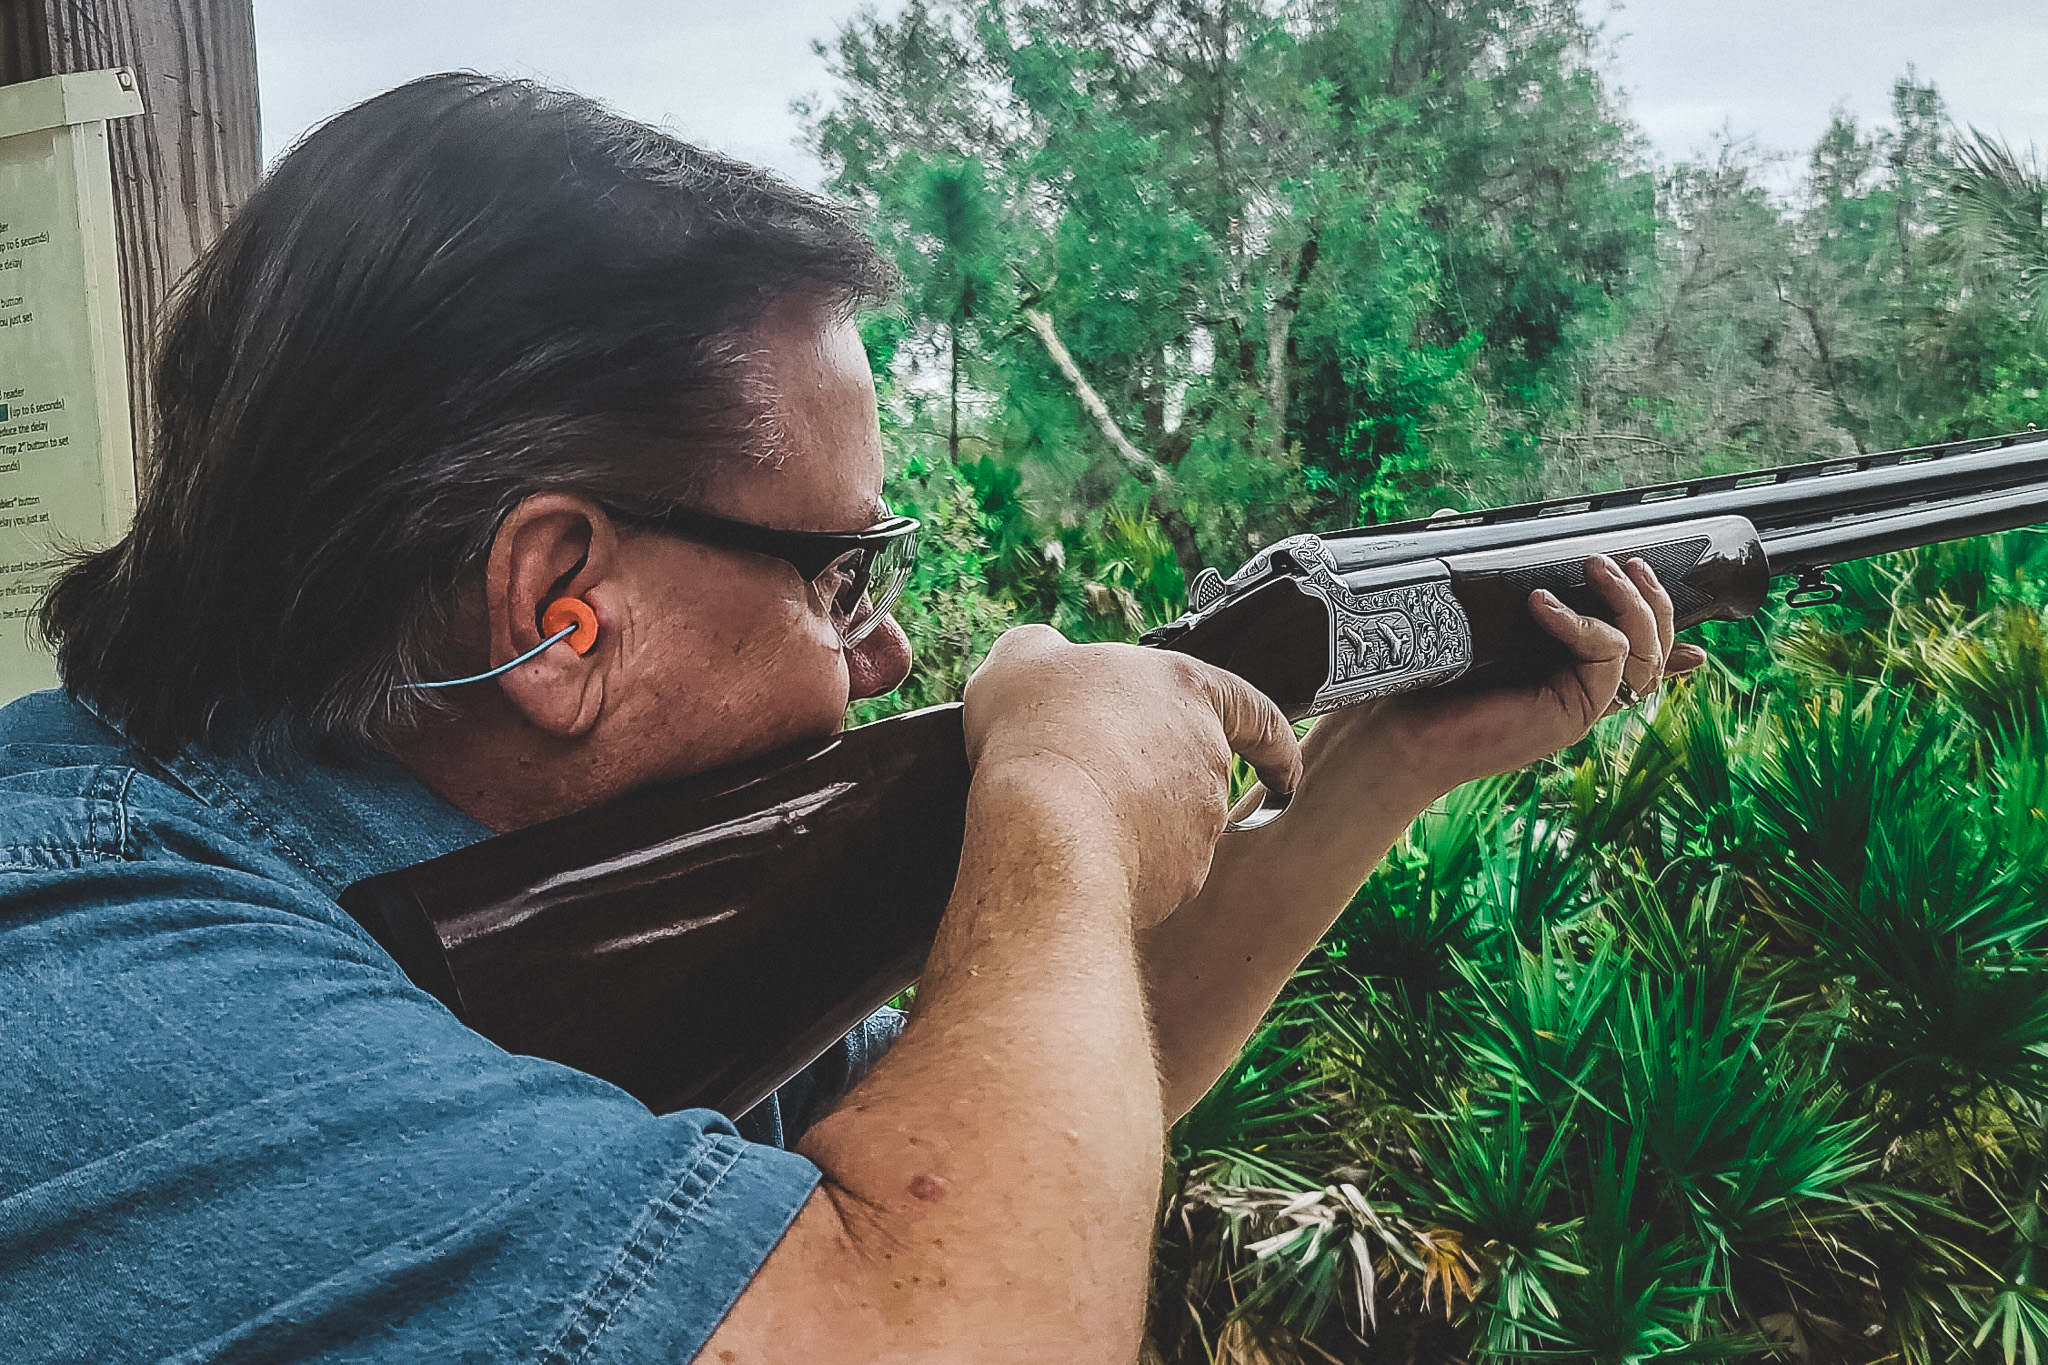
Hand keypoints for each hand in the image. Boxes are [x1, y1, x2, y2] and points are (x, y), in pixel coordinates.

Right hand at [962, 624, 1301, 926]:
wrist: (1045, 829)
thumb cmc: (1041, 732)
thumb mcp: (1023, 658)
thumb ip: (1044, 649)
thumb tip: (1045, 657)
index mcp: (1186, 690)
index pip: (1255, 712)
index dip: (1270, 740)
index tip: (1283, 766)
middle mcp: (1207, 758)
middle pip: (1196, 770)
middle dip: (1156, 778)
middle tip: (1096, 777)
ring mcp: (1199, 825)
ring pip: (1172, 824)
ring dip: (1131, 820)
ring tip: (1065, 814)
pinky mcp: (1178, 879)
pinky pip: (1153, 870)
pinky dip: (1119, 864)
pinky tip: (1072, 854)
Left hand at [1313, 554, 1706, 799]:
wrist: (1397, 733)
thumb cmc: (1420, 683)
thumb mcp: (1459, 617)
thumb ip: (1466, 572)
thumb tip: (1450, 517)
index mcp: (1563, 669)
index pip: (1630, 648)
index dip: (1662, 625)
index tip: (1665, 592)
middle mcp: (1580, 688)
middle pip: (1653, 645)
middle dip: (1650, 596)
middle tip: (1623, 561)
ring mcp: (1581, 703)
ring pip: (1645, 651)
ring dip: (1631, 603)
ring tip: (1596, 567)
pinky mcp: (1573, 713)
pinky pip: (1608, 659)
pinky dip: (1585, 624)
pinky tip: (1542, 605)